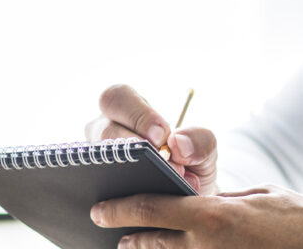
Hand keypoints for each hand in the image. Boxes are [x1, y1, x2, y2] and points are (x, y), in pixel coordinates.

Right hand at [85, 84, 218, 194]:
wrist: (188, 202)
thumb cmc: (191, 165)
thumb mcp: (204, 150)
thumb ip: (200, 140)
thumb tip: (177, 142)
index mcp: (128, 110)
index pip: (118, 97)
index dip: (137, 114)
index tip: (162, 135)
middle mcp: (105, 131)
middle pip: (103, 129)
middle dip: (132, 144)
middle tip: (161, 160)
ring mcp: (98, 160)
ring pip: (98, 160)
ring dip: (129, 171)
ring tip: (161, 183)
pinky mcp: (98, 188)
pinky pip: (98, 190)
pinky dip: (121, 198)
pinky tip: (145, 205)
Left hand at [90, 184, 302, 248]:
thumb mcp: (264, 197)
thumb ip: (227, 199)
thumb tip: (202, 203)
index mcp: (215, 216)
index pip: (152, 208)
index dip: (121, 209)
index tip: (101, 209)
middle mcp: (208, 248)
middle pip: (152, 242)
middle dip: (129, 237)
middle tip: (112, 232)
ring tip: (133, 247)